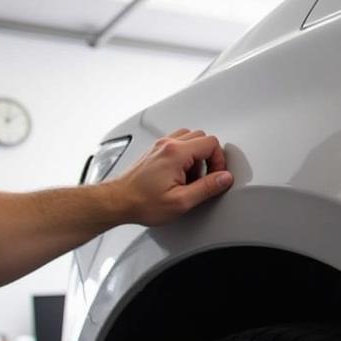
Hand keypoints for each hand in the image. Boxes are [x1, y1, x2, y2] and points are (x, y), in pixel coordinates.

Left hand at [109, 129, 232, 226]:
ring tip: (191, 176)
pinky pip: (177, 143)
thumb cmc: (142, 203)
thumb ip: (206, 188)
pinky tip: (179, 173)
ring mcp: (159, 146)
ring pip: (189, 137)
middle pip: (202, 137)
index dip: (219, 160)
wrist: (116, 202)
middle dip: (209, 157)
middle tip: (205, 176)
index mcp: (176, 153)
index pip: (211, 143)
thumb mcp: (180, 202)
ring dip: (196, 155)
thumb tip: (224, 178)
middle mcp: (167, 144)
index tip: (216, 176)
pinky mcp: (154, 151)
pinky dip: (184, 155)